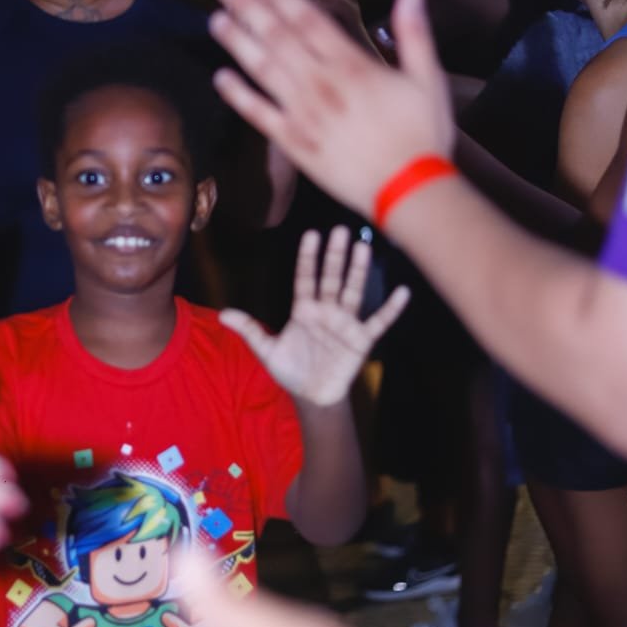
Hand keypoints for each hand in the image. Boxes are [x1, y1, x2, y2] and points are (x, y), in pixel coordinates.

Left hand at [209, 0, 453, 217]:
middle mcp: (321, 85)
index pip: (309, 22)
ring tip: (215, 19)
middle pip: (278, 38)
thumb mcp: (427, 79)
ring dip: (238, 43)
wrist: (407, 191)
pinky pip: (259, 116)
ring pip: (263, 70)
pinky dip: (238, 96)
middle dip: (249, 8)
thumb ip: (416, 33)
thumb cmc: (423, 134)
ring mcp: (303, 114)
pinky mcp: (294, 143)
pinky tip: (220, 77)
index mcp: (352, 66)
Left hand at [220, 228, 408, 405]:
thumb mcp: (267, 351)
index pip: (306, 277)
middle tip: (340, 230)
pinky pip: (378, 322)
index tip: (311, 235)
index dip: (308, 257)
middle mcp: (326, 311)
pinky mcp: (361, 340)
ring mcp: (345, 323)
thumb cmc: (291, 370)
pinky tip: (402, 292)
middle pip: (332, 278)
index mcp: (304, 309)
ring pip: (353, 292)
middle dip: (335, 256)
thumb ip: (250, 330)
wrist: (312, 396)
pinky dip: (391, 309)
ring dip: (358, 272)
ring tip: (363, 248)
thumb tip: (223, 314)